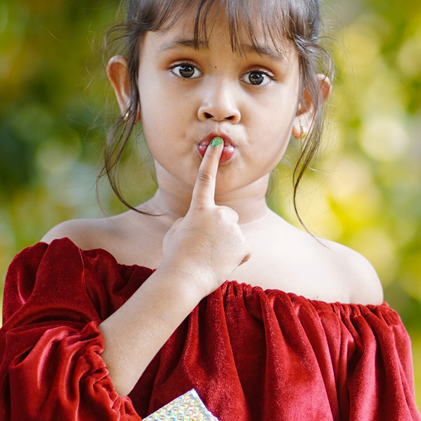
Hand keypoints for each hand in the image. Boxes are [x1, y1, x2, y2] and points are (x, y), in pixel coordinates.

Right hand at [159, 134, 251, 296]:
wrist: (184, 277)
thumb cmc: (176, 256)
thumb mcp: (176, 233)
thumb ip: (191, 221)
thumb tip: (202, 223)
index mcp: (199, 209)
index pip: (205, 179)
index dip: (211, 160)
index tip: (217, 143)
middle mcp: (220, 214)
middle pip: (226, 215)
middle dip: (220, 227)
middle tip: (206, 244)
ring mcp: (233, 229)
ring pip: (233, 234)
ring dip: (225, 244)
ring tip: (211, 256)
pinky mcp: (244, 244)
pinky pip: (242, 249)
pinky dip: (235, 257)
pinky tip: (223, 263)